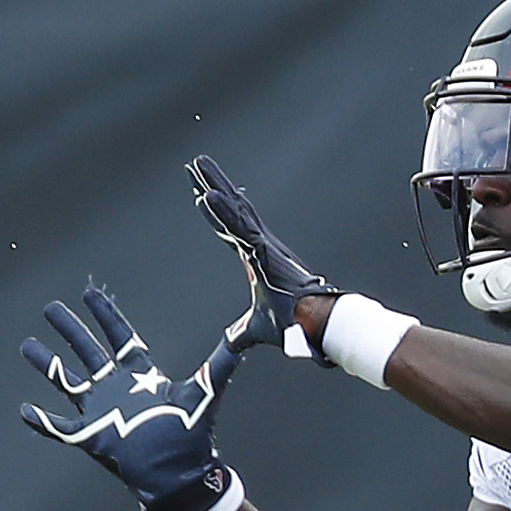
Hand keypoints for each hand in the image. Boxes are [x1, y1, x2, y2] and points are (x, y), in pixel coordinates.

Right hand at [20, 285, 239, 510]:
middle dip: (69, 329)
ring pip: (66, 380)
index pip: (119, 337)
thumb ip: (222, 362)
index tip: (88, 292)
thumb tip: (244, 335)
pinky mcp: (90, 437)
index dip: (104, 315)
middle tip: (50, 308)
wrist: (178, 474)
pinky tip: (24, 410)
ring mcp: (100, 411)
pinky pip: (60, 427)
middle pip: (87, 351)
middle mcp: (117, 388)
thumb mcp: (206, 390)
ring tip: (27, 345)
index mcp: (140, 375)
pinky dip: (42, 420)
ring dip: (47, 364)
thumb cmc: (191, 434)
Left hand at [187, 155, 340, 363]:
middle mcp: (259, 245)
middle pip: (231, 208)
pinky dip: (222, 211)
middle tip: (195, 164)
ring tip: (196, 165)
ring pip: (233, 209)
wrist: (315, 325)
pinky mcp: (263, 250)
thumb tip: (230, 345)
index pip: (230, 229)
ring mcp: (261, 244)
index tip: (202, 192)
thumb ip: (240, 335)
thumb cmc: (294, 323)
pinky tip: (207, 196)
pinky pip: (238, 226)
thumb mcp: (255, 329)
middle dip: (212, 184)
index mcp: (256, 258)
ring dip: (214, 186)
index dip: (215, 212)